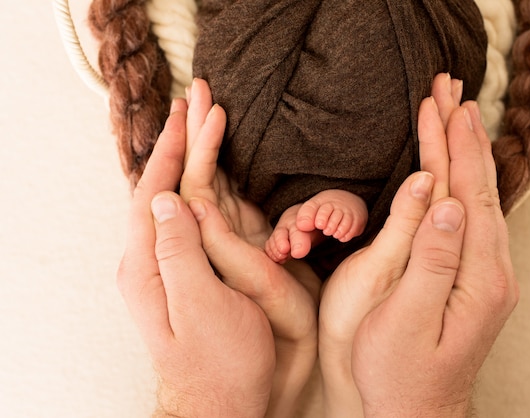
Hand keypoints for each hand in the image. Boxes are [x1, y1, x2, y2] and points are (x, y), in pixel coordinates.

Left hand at [117, 100, 274, 416]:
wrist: (221, 406)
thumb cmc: (220, 364)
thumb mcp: (200, 309)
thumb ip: (181, 252)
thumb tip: (169, 199)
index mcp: (149, 265)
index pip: (154, 191)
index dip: (172, 148)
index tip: (191, 112)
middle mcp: (153, 260)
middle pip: (162, 186)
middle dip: (180, 140)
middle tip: (197, 99)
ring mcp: (170, 265)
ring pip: (176, 197)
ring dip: (191, 156)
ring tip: (205, 122)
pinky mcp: (190, 272)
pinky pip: (190, 215)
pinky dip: (200, 183)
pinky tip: (209, 171)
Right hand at [319, 73, 518, 416]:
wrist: (415, 414)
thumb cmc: (397, 373)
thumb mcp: (405, 320)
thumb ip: (431, 259)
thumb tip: (447, 201)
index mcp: (478, 277)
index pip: (464, 193)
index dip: (448, 146)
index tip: (435, 105)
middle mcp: (494, 271)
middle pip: (478, 187)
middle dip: (463, 135)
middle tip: (449, 91)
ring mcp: (488, 275)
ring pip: (479, 198)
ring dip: (467, 153)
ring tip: (458, 115)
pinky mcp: (475, 279)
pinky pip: (475, 216)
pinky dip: (466, 181)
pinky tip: (461, 170)